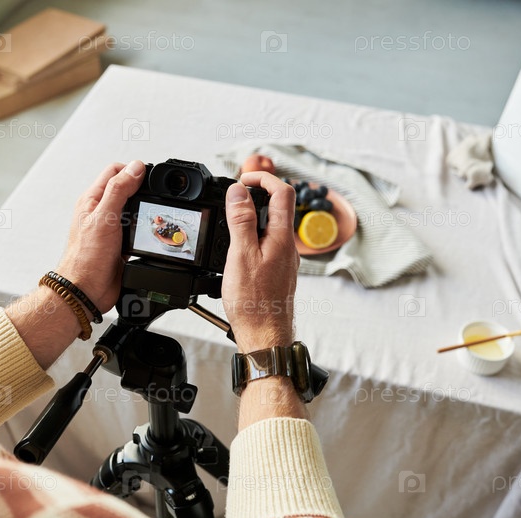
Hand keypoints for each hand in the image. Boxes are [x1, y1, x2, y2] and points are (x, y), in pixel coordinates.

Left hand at [57, 160, 145, 312]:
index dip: (133, 170)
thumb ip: (119, 190)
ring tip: (152, 212)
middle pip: (126, 189)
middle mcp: (101, 212)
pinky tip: (149, 232)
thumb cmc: (86, 258)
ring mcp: (111, 229)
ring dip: (144, 210)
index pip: (115, 171)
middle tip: (155, 194)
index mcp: (92, 199)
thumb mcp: (104, 217)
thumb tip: (135, 168)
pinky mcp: (121, 245)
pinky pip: (136, 230)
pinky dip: (144, 229)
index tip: (149, 177)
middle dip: (143, 189)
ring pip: (133, 210)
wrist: (87, 291)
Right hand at [222, 172, 298, 352]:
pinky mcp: (277, 271)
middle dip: (258, 194)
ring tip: (232, 219)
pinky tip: (237, 247)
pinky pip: (268, 243)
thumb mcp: (241, 256)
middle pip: (280, 207)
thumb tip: (239, 192)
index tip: (244, 179)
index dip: (264, 178)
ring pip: (273, 226)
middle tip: (235, 195)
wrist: (264, 336)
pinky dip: (254, 235)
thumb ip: (242, 221)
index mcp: (283, 238)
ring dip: (254, 215)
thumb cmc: (254, 303)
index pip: (283, 193)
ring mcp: (284, 260)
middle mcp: (288, 247)